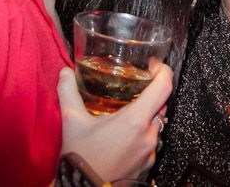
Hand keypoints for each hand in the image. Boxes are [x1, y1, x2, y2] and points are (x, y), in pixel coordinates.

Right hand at [56, 62, 172, 180]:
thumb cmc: (80, 160)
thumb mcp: (71, 122)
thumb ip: (68, 92)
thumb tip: (65, 73)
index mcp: (135, 120)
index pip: (164, 86)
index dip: (162, 71)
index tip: (154, 65)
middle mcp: (148, 135)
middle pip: (160, 105)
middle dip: (150, 93)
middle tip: (135, 86)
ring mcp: (149, 152)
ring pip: (156, 124)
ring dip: (145, 116)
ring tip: (125, 112)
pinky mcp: (147, 165)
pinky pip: (150, 143)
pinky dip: (141, 135)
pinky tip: (123, 135)